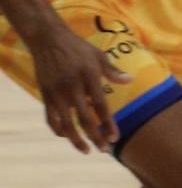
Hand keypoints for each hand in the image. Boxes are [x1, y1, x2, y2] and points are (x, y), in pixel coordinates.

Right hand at [31, 27, 130, 152]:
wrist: (46, 36)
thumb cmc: (76, 47)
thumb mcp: (96, 55)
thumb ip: (112, 71)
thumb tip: (129, 80)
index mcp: (88, 76)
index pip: (101, 106)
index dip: (109, 125)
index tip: (115, 138)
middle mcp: (72, 86)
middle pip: (85, 119)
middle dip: (96, 137)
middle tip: (104, 149)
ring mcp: (57, 92)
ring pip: (66, 124)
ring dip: (77, 141)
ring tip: (87, 151)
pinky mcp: (45, 94)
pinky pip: (50, 119)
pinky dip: (58, 130)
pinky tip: (67, 136)